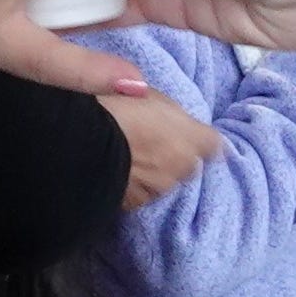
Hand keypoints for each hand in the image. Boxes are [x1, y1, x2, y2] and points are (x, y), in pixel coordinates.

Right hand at [102, 88, 223, 205]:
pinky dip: (135, 187)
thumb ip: (164, 109)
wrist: (82, 144)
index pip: (214, 144)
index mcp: (191, 136)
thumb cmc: (114, 107)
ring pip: (166, 182)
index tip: (191, 136)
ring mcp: (161, 189)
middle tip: (153, 145)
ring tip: (131, 160)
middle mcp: (183, 166)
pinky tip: (117, 174)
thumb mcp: (144, 92)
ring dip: (156, 174)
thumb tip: (161, 112)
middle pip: (190, 166)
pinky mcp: (137, 204)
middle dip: (177, 158)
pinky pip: (142, 194)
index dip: (201, 140)